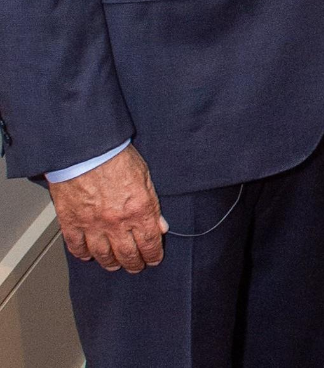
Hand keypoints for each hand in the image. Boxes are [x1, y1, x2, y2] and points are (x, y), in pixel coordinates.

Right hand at [49, 145, 167, 272]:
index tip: (154, 259)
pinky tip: (88, 255)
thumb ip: (153, 205)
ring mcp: (93, 225)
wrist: (85, 149)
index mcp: (139, 210)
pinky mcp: (72, 223)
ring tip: (114, 264)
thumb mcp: (145, 175)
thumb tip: (160, 226)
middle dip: (134, 264)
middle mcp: (116, 223)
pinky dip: (83, 254)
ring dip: (111, 263)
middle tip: (136, 266)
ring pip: (103, 256)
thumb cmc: (115, 155)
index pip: (150, 243)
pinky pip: (77, 247)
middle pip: (127, 255)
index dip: (153, 255)